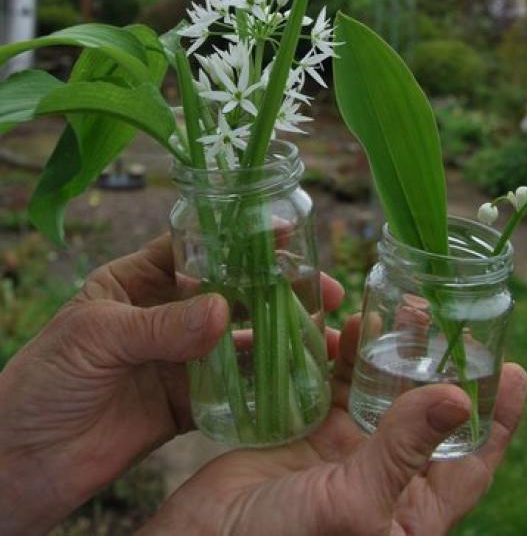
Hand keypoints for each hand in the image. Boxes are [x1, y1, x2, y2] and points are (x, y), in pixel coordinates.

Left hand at [0, 235, 343, 533]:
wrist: (21, 463)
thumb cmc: (43, 383)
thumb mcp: (95, 338)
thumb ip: (160, 326)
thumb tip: (223, 311)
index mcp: (136, 282)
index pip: (195, 248)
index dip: (239, 240)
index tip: (284, 235)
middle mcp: (163, 315)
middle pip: (229, 293)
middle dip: (275, 290)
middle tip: (323, 291)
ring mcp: (176, 360)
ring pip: (237, 342)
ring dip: (278, 338)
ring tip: (322, 337)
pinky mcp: (184, 404)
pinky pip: (231, 391)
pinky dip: (262, 388)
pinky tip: (295, 381)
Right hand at [140, 317, 526, 535]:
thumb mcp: (353, 505)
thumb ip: (403, 450)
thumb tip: (457, 397)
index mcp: (409, 511)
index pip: (468, 462)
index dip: (496, 420)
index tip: (515, 372)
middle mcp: (382, 477)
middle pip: (422, 412)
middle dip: (434, 364)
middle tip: (442, 317)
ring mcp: (342, 451)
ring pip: (377, 390)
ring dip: (386, 351)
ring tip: (394, 308)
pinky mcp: (304, 430)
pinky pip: (332, 382)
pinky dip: (339, 353)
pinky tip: (343, 325)